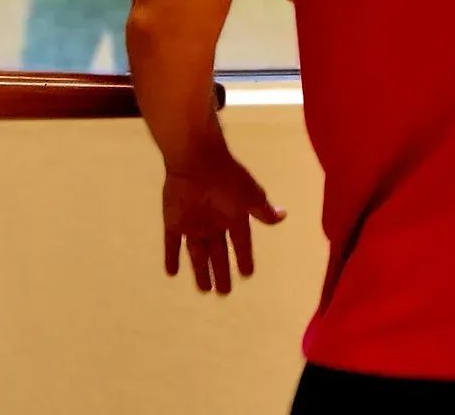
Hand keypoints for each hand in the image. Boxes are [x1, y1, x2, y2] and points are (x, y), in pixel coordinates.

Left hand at [163, 149, 285, 295]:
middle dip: (222, 272)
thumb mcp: (250, 195)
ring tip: (204, 290)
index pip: (241, 243)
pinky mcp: (175, 222)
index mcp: (233, 216)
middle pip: (219, 253)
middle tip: (224, 292)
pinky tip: (171, 273)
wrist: (197, 161)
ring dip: (200, 271)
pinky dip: (171, 257)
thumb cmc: (226, 178)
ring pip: (198, 253)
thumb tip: (283, 216)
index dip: (244, 258)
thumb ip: (262, 209)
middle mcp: (214, 223)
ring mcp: (193, 223)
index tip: (247, 274)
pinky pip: (172, 244)